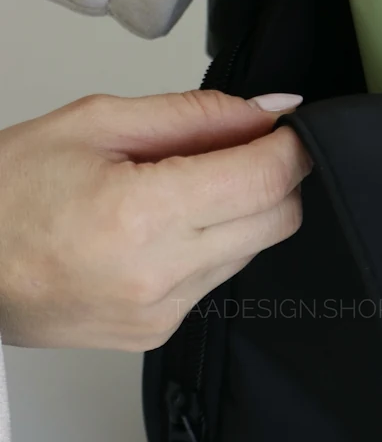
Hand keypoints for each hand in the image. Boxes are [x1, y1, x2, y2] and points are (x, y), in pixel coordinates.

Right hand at [0, 90, 310, 351]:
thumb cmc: (4, 192)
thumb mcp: (97, 123)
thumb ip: (197, 114)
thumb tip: (270, 109)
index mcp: (141, 214)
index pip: (267, 179)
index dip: (293, 145)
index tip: (288, 126)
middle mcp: (159, 275)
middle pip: (279, 218)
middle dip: (277, 176)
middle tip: (239, 147)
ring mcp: (161, 312)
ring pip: (255, 248)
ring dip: (242, 210)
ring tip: (181, 186)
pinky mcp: (158, 332)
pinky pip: (220, 278)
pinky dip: (213, 243)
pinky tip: (166, 224)